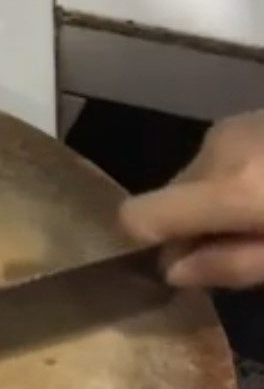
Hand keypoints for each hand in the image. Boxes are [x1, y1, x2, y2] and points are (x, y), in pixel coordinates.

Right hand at [120, 110, 263, 287]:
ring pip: (192, 181)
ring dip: (214, 203)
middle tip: (245, 242)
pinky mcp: (249, 117)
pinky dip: (233, 180)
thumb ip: (234, 266)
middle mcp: (217, 149)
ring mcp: (234, 126)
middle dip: (192, 225)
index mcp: (230, 186)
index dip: (144, 243)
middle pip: (167, 199)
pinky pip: (218, 160)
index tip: (180, 264)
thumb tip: (171, 271)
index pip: (137, 216)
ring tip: (261, 212)